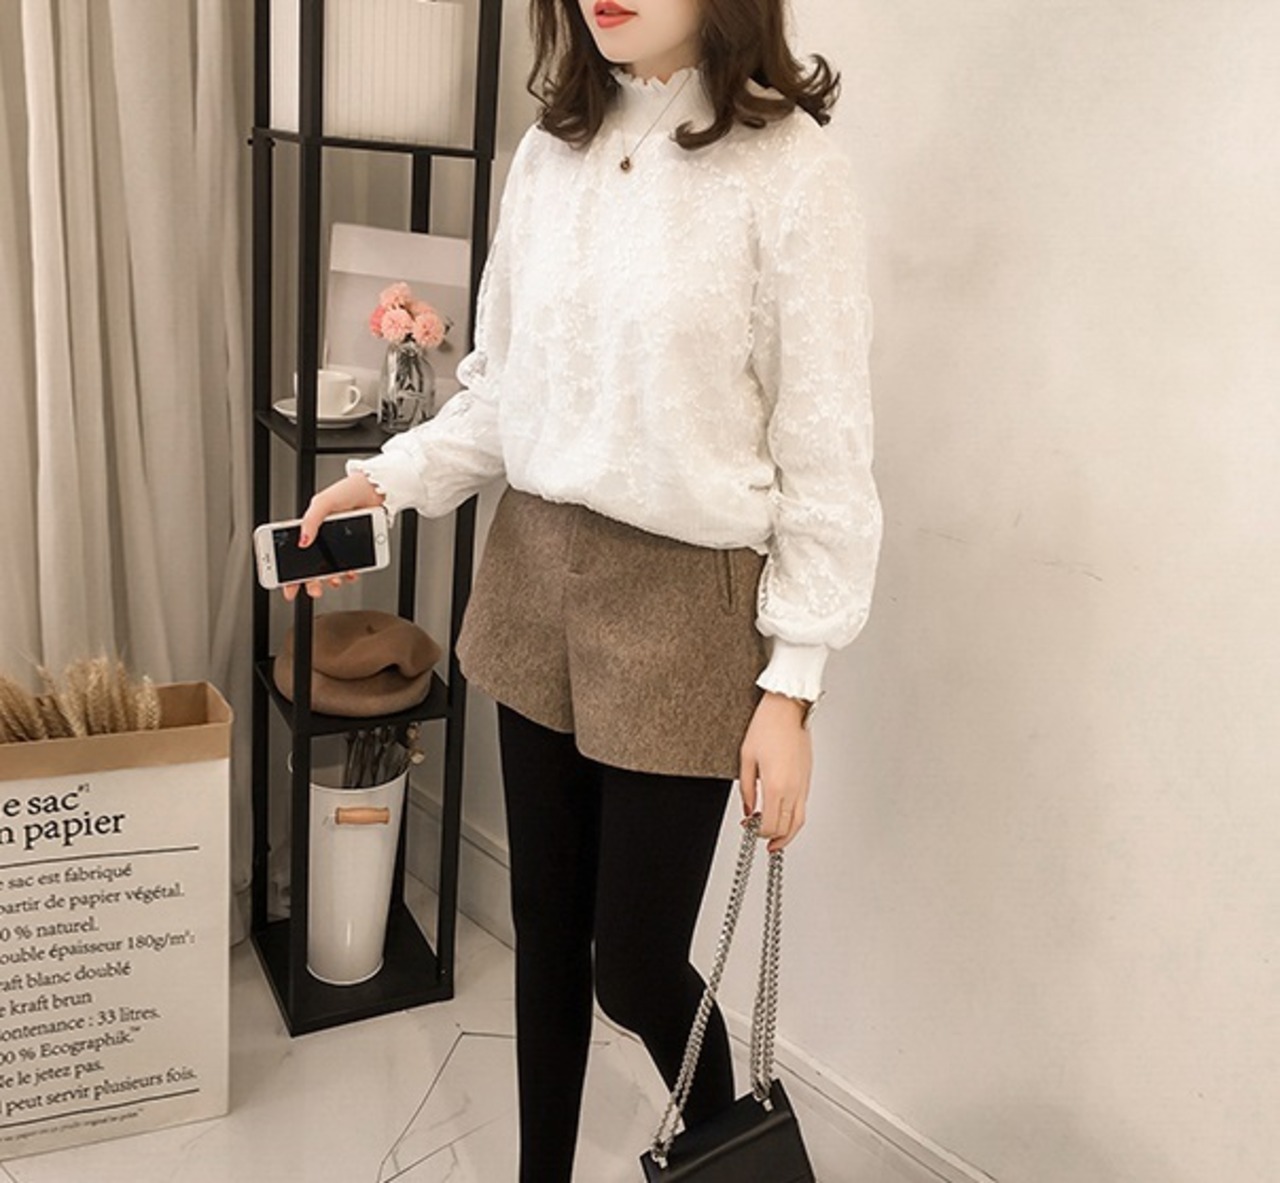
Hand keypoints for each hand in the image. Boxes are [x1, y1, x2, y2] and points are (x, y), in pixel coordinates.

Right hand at [281, 471, 386, 601]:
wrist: (376, 490)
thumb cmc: (348, 490)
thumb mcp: (323, 502)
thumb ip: (311, 520)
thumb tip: (302, 540)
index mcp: (311, 528)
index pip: (295, 554)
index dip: (290, 572)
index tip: (287, 585)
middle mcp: (324, 539)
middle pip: (313, 568)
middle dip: (312, 583)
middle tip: (314, 590)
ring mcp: (340, 545)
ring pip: (331, 570)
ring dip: (331, 580)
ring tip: (334, 582)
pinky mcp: (356, 548)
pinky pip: (351, 566)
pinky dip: (350, 573)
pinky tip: (351, 574)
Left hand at [738, 692, 812, 853]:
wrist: (787, 710)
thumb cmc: (767, 727)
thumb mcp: (746, 759)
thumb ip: (746, 789)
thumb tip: (748, 809)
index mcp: (775, 785)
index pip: (770, 825)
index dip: (759, 833)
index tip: (750, 828)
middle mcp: (793, 788)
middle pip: (786, 828)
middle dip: (772, 836)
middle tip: (758, 834)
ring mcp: (803, 784)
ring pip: (799, 821)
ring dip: (786, 833)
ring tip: (774, 838)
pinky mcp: (807, 779)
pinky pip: (802, 807)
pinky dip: (793, 818)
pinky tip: (781, 815)